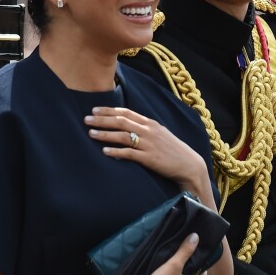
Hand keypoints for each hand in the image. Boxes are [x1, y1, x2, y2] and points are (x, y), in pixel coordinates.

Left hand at [85, 106, 209, 193]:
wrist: (189, 165)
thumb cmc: (172, 150)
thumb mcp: (159, 134)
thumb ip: (144, 128)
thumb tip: (126, 126)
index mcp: (150, 123)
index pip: (126, 112)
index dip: (109, 110)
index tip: (94, 110)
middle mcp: (149, 131)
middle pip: (121, 121)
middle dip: (102, 119)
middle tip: (86, 119)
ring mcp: (149, 144)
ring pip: (122, 136)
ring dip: (105, 134)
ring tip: (91, 133)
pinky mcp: (149, 158)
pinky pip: (129, 154)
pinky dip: (116, 152)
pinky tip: (105, 152)